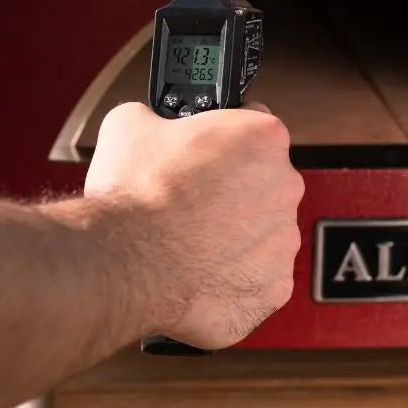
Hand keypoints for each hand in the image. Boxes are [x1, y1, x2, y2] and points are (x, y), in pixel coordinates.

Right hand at [84, 102, 303, 348]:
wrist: (123, 266)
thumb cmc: (133, 197)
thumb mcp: (129, 125)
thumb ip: (157, 118)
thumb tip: (152, 125)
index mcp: (261, 138)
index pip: (254, 127)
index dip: (224, 141)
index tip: (204, 154)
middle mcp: (284, 187)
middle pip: (263, 183)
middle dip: (231, 191)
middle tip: (189, 201)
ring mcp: (282, 243)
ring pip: (261, 233)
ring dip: (232, 236)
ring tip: (186, 242)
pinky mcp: (273, 289)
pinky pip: (257, 277)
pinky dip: (231, 277)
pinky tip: (196, 273)